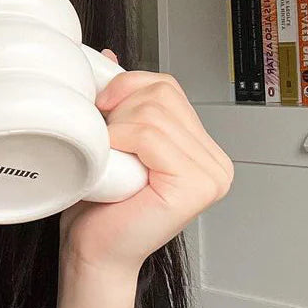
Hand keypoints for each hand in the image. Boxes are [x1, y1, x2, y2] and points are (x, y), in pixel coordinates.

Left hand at [58, 50, 233, 295]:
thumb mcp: (111, 139)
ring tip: (109, 158)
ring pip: (153, 112)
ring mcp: (213, 173)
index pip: (166, 86)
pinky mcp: (199, 184)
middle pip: (161, 92)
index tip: (99, 112)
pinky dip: (122, 142)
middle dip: (119, 109)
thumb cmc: (99, 205)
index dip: (126, 89)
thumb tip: (109, 54)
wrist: (92, 252)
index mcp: (200, 146)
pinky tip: (115, 166)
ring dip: (116, 129)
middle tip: (103, 143)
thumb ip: (119, 99)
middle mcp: (215, 159)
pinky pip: (152, 135)